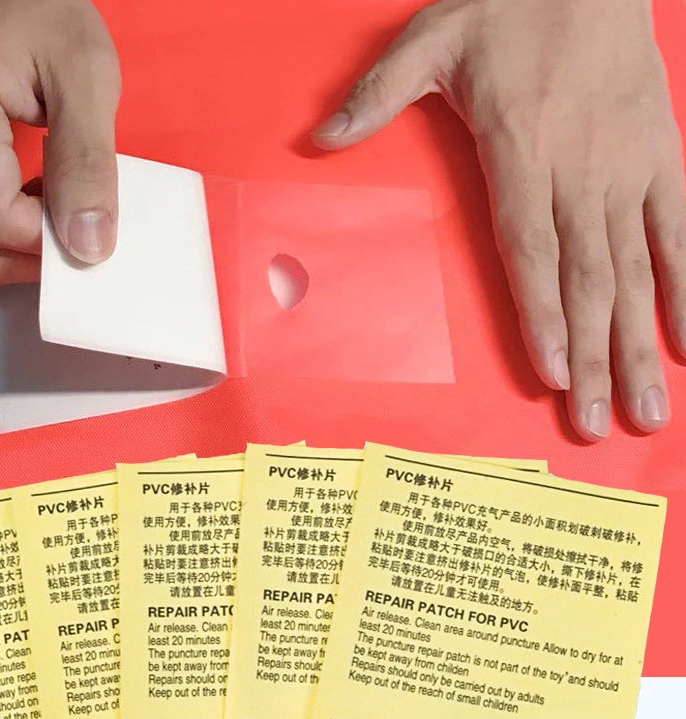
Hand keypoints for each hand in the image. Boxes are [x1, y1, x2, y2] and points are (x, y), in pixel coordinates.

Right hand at [0, 0, 120, 287]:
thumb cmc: (43, 14)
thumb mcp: (86, 77)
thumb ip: (87, 163)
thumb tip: (88, 246)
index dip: (50, 240)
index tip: (92, 223)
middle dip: (36, 254)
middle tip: (81, 224)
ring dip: (19, 249)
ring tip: (58, 206)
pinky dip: (0, 234)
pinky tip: (31, 203)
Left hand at [312, 0, 685, 440]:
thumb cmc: (506, 4)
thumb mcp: (428, 39)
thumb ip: (377, 94)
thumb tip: (321, 140)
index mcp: (521, 149)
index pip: (530, 251)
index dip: (543, 317)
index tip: (555, 376)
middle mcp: (581, 171)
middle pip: (587, 280)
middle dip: (595, 359)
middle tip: (598, 425)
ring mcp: (629, 168)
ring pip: (637, 270)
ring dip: (640, 344)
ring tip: (648, 407)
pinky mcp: (665, 156)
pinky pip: (682, 230)